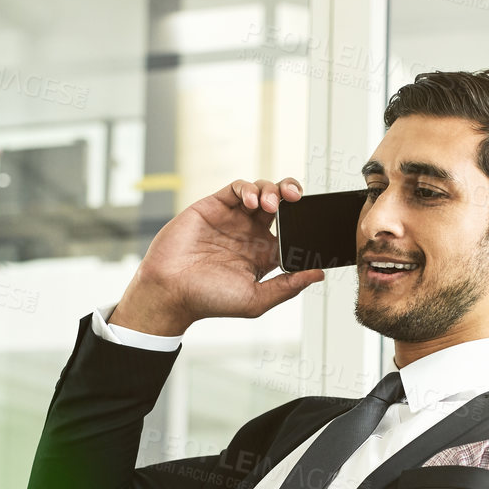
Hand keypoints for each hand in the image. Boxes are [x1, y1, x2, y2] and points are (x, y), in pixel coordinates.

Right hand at [111, 177, 324, 333]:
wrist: (170, 291)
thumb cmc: (209, 300)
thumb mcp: (256, 299)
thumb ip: (288, 286)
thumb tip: (318, 275)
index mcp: (263, 255)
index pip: (292, 231)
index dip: (303, 223)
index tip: (312, 223)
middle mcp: (249, 234)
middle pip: (281, 205)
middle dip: (292, 195)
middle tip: (297, 198)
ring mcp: (232, 219)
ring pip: (261, 191)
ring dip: (272, 190)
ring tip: (271, 203)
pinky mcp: (213, 206)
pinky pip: (236, 188)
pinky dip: (248, 188)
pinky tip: (251, 201)